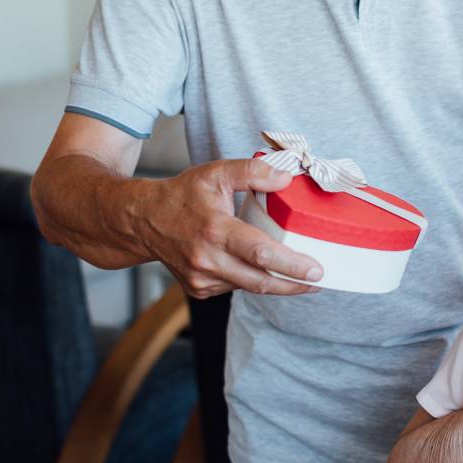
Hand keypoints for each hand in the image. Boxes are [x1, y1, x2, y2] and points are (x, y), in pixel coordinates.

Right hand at [135, 158, 322, 297]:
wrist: (144, 220)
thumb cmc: (183, 195)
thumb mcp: (217, 173)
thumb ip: (253, 172)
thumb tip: (287, 178)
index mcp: (215, 230)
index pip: (260, 254)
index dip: (291, 265)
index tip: (316, 270)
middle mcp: (207, 259)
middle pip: (260, 280)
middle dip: (294, 283)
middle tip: (319, 279)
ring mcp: (202, 279)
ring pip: (249, 287)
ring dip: (276, 284)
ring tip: (298, 275)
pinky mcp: (199, 290)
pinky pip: (235, 287)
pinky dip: (251, 279)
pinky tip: (261, 269)